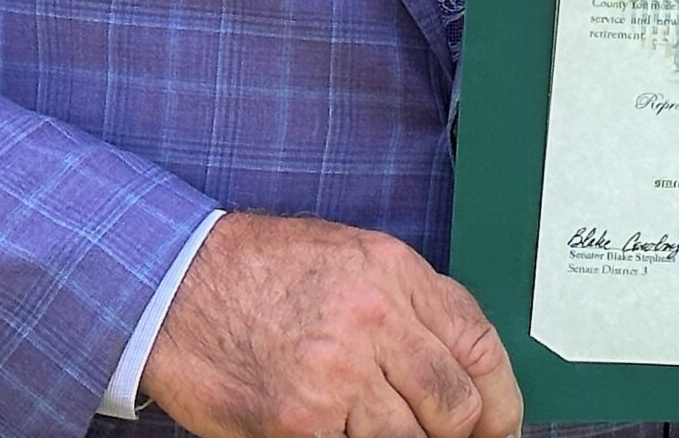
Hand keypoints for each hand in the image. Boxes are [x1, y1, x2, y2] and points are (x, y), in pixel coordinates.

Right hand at [142, 212, 521, 437]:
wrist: (176, 284)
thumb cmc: (262, 271)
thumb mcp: (352, 259)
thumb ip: (409, 306)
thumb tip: (459, 364)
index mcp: (395, 273)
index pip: (480, 347)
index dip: (502, 401)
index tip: (499, 426)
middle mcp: (374, 319)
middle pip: (455, 403)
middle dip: (459, 434)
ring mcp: (338, 374)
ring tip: (380, 431)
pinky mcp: (300, 422)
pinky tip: (340, 435)